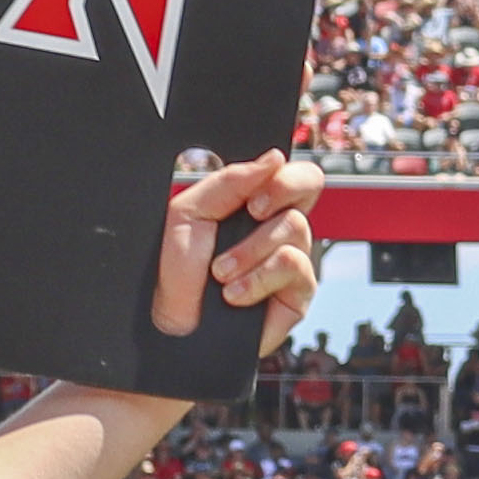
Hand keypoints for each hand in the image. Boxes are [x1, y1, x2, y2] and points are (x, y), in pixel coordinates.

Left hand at [151, 148, 322, 344]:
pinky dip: (259, 279)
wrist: (169, 320)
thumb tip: (275, 158)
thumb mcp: (190, 211)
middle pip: (308, 190)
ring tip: (222, 273)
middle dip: (277, 196)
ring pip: (296, 229)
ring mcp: (292, 262)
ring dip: (251, 250)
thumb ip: (231, 180)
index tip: (255, 199)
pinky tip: (235, 295)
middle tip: (251, 214)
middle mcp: (280, 230)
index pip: (295, 175)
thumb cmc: (175, 268)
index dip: (286, 177)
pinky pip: (295, 268)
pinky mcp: (297, 295)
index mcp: (258, 206)